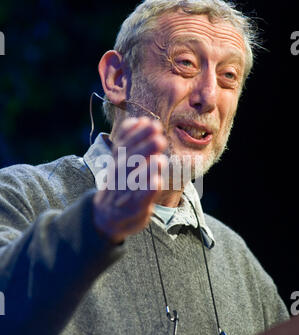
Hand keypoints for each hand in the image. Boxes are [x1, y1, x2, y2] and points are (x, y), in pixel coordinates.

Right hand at [93, 117, 166, 243]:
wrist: (107, 215)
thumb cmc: (120, 183)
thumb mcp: (120, 160)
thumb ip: (128, 140)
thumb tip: (137, 119)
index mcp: (117, 162)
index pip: (124, 145)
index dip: (135, 133)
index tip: (147, 121)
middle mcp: (120, 175)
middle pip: (130, 160)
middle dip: (143, 146)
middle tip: (158, 134)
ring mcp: (127, 191)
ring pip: (134, 179)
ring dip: (146, 168)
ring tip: (160, 157)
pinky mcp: (135, 207)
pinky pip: (141, 198)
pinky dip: (147, 190)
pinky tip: (157, 181)